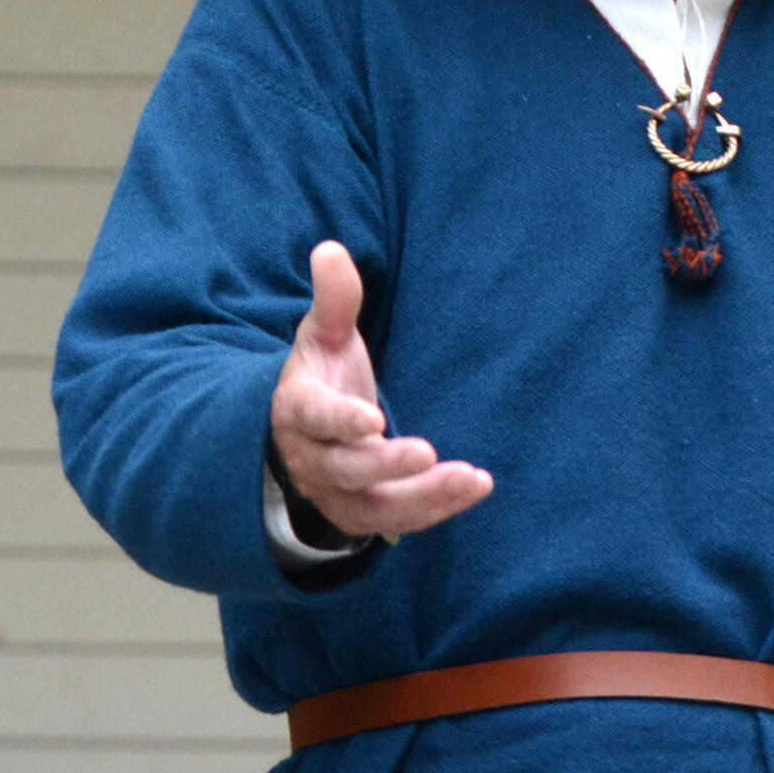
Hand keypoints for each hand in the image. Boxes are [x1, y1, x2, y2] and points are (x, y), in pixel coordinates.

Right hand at [268, 242, 492, 537]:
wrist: (301, 435)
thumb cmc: (320, 377)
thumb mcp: (323, 336)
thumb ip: (334, 300)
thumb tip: (330, 250)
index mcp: (297, 410)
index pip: (314, 417)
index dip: (339, 419)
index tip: (370, 418)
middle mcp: (312, 459)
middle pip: (345, 469)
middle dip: (385, 465)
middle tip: (427, 453)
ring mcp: (335, 493)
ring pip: (374, 507)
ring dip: (423, 497)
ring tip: (471, 479)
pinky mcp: (361, 514)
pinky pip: (397, 522)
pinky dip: (436, 510)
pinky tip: (475, 487)